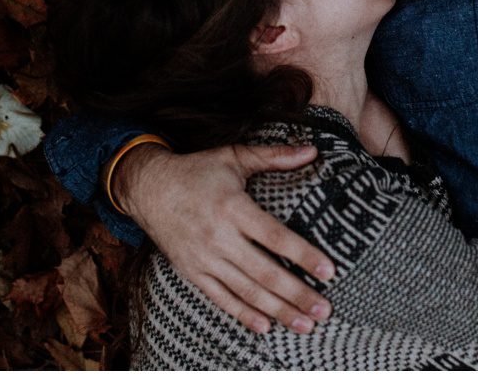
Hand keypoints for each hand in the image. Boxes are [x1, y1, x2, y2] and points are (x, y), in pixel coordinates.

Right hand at [111, 142, 335, 334]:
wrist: (148, 188)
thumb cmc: (197, 170)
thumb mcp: (234, 156)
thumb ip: (274, 156)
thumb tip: (312, 150)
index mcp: (233, 207)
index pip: (274, 237)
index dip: (303, 255)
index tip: (329, 271)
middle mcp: (219, 237)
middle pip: (264, 273)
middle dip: (297, 294)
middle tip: (324, 311)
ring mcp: (204, 258)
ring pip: (246, 292)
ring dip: (278, 311)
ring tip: (305, 325)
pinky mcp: (192, 272)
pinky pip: (221, 298)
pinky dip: (243, 315)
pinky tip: (266, 327)